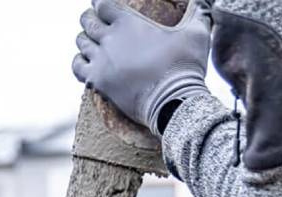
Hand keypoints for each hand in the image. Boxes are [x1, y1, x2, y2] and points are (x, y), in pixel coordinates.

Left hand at [72, 0, 211, 134]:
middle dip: (89, 18)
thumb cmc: (184, 65)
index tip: (102, 5)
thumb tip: (203, 2)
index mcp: (127, 22)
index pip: (103, 4)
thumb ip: (198, 13)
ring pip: (81, 43)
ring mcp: (101, 61)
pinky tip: (85, 61)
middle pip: (88, 22)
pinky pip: (77, 67)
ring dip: (84, 39)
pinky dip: (79, 61)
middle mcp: (109, 38)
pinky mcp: (97, 81)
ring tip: (89, 39)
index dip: (100, 3)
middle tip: (93, 20)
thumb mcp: (197, 33)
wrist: (172, 101)